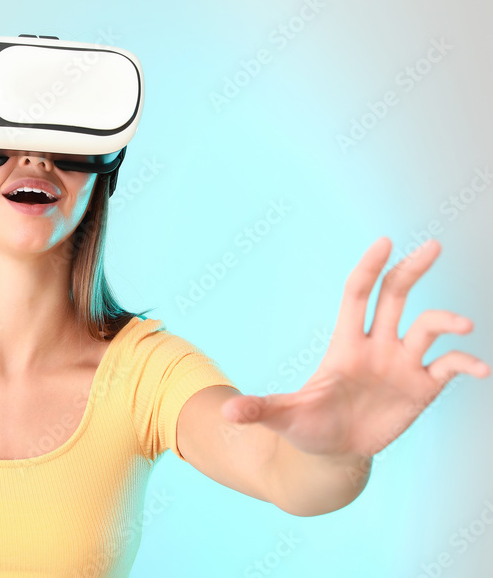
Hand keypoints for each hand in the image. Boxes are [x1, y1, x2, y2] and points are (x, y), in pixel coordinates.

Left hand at [220, 236, 489, 456]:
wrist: (333, 452)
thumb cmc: (307, 426)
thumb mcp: (284, 417)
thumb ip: (260, 410)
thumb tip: (228, 413)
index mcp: (345, 343)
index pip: (358, 295)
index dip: (369, 268)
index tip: (384, 242)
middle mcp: (377, 346)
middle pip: (396, 296)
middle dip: (413, 269)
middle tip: (432, 244)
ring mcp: (401, 365)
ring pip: (428, 328)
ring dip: (446, 321)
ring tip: (463, 325)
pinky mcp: (422, 388)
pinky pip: (449, 367)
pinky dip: (466, 363)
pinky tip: (480, 369)